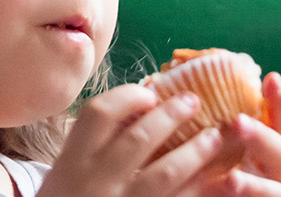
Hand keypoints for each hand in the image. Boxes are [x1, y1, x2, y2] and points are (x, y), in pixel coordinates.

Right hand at [36, 84, 236, 196]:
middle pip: (140, 138)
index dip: (129, 96)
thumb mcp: (66, 172)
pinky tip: (213, 177)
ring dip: (196, 151)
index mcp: (74, 161)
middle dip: (172, 115)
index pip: (100, 114)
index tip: (150, 92)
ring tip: (214, 137)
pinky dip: (197, 188)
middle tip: (193, 101)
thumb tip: (140, 109)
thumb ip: (92, 145)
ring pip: (166, 173)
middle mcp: (97, 181)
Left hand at [195, 72, 280, 196]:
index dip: (280, 103)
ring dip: (255, 185)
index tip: (272, 78)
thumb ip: (216, 137)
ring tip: (230, 179)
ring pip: (280, 193)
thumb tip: (182, 98)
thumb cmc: (221, 186)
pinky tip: (228, 192)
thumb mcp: (221, 160)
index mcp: (273, 157)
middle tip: (237, 123)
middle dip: (264, 137)